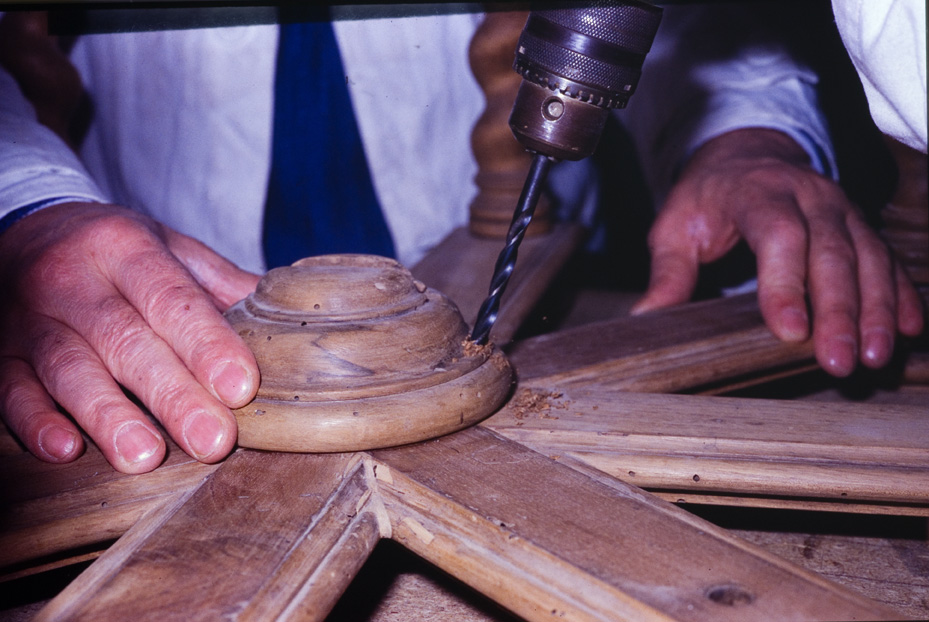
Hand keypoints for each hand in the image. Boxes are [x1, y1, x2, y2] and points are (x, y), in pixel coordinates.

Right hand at [0, 202, 260, 472]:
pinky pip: (11, 390)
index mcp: (126, 248)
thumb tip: (288, 320)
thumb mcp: (170, 249)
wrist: (28, 231)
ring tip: (145, 456)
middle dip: (172, 394)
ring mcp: (31, 320)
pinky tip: (63, 450)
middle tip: (214, 441)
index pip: (172, 299)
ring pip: (69, 369)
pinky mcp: (0, 354)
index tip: (242, 386)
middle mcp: (73, 280)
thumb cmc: (117, 252)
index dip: (207, 343)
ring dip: (106, 416)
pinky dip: (34, 422)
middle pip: (126, 340)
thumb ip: (221, 285)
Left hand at [631, 129, 923, 376]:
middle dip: (839, 311)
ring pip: (868, 258)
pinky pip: (887, 259)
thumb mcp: (675, 226)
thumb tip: (646, 317)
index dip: (785, 285)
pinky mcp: (861, 225)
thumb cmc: (707, 197)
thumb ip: (667, 271)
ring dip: (876, 309)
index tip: (790, 332)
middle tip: (838, 360)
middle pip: (832, 253)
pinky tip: (908, 329)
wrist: (748, 154)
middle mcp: (808, 196)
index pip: (779, 236)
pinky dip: (900, 294)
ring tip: (874, 355)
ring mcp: (842, 208)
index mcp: (757, 192)